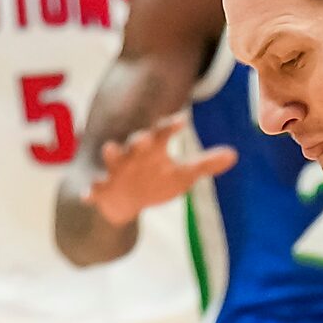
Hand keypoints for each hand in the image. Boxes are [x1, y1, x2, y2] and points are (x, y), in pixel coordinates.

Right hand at [83, 111, 237, 226]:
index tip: (182, 120)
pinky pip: (93, 188)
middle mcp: (132, 153)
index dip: (172, 127)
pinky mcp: (100, 188)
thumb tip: (234, 155)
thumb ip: (205, 164)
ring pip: (112, 158)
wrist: (122, 202)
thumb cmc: (155, 181)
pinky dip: (90, 190)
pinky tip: (88, 193)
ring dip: (112, 153)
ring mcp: (114, 169)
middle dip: (140, 139)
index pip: (163, 133)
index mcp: (152, 148)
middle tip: (145, 136)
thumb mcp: (182, 175)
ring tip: (110, 148)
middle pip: (137, 143)